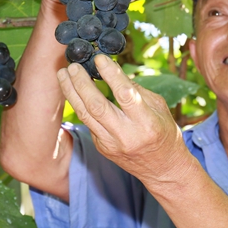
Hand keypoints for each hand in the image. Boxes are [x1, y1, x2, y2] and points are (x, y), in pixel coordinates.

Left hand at [57, 55, 191, 185]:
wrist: (162, 169)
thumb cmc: (164, 133)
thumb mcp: (159, 108)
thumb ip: (137, 90)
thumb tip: (114, 71)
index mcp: (146, 123)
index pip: (124, 95)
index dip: (111, 74)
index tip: (99, 58)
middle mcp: (126, 135)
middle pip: (97, 106)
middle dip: (81, 83)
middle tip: (73, 66)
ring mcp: (111, 144)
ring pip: (85, 115)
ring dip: (71, 92)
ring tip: (63, 74)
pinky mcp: (102, 147)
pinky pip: (88, 123)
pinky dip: (80, 105)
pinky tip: (73, 90)